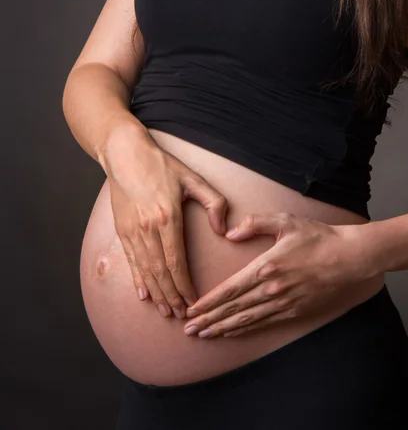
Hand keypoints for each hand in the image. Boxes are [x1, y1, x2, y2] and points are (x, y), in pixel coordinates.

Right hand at [103, 128, 228, 318]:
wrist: (124, 155)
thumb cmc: (161, 165)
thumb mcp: (193, 178)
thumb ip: (214, 202)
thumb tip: (222, 230)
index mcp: (167, 217)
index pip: (176, 261)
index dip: (185, 284)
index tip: (194, 300)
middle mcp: (147, 228)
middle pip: (160, 272)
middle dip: (173, 296)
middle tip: (183, 315)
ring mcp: (132, 231)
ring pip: (145, 270)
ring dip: (157, 293)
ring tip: (167, 310)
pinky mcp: (123, 230)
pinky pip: (131, 261)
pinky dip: (137, 280)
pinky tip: (143, 295)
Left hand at [183, 212, 368, 337]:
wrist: (349, 258)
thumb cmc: (318, 237)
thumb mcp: (286, 221)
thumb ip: (255, 224)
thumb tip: (229, 234)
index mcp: (266, 266)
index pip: (230, 288)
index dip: (209, 301)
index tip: (191, 310)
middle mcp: (271, 288)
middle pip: (233, 308)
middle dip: (209, 320)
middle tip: (188, 330)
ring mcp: (284, 303)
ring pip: (247, 319)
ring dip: (223, 328)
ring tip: (204, 335)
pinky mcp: (295, 311)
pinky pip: (264, 323)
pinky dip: (245, 329)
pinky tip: (233, 332)